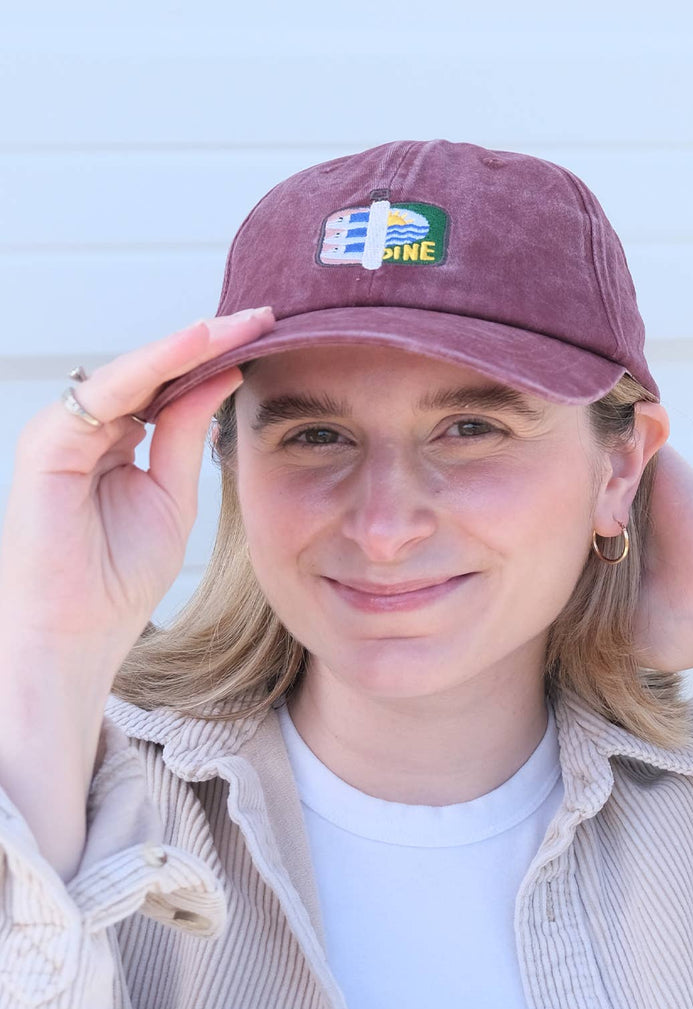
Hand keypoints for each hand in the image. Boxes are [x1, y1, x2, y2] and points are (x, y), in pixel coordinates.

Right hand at [0, 307, 273, 684]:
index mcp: (114, 440)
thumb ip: (183, 434)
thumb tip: (221, 375)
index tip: (268, 339)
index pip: (169, 387)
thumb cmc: (117, 577)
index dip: (217, 361)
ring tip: (246, 322)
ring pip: (135, 370)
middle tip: (266, 315)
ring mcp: (65, 431)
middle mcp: (87, 428)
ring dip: (192, 342)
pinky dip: (155, 363)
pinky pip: (109, 391)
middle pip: (155, 370)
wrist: (77, 634)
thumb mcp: (169, 495)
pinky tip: (200, 340)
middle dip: (212, 340)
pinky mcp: (49, 442)